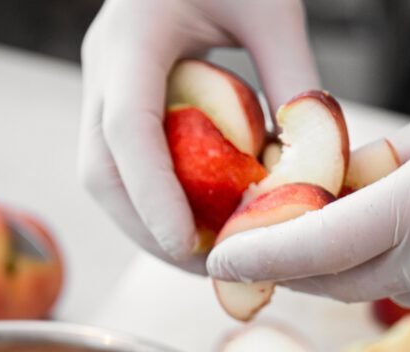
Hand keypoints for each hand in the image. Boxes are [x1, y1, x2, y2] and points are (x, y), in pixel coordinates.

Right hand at [78, 0, 317, 270]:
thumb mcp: (272, 6)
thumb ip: (291, 80)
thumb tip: (309, 165)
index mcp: (134, 36)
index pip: (128, 128)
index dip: (153, 195)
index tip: (185, 246)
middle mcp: (103, 66)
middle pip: (101, 171)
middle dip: (147, 230)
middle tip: (206, 268)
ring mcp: (101, 86)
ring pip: (103, 178)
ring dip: (146, 226)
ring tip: (203, 256)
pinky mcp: (113, 102)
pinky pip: (119, 168)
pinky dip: (151, 204)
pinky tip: (192, 222)